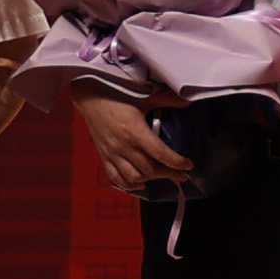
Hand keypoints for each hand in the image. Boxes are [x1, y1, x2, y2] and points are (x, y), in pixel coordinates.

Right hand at [73, 93, 194, 199]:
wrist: (90, 95)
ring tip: (162, 175)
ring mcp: (112, 153)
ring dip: (151, 179)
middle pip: (150, 170)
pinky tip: (141, 183)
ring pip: (134, 177)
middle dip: (169, 174)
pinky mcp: (104, 155)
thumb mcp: (146, 95)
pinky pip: (115, 177)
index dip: (177, 162)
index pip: (160, 154)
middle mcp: (123, 147)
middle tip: (181, 175)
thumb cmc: (117, 93)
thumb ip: (168, 100)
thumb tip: (189, 102)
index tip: (189, 166)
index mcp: (135, 132)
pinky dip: (129, 184)